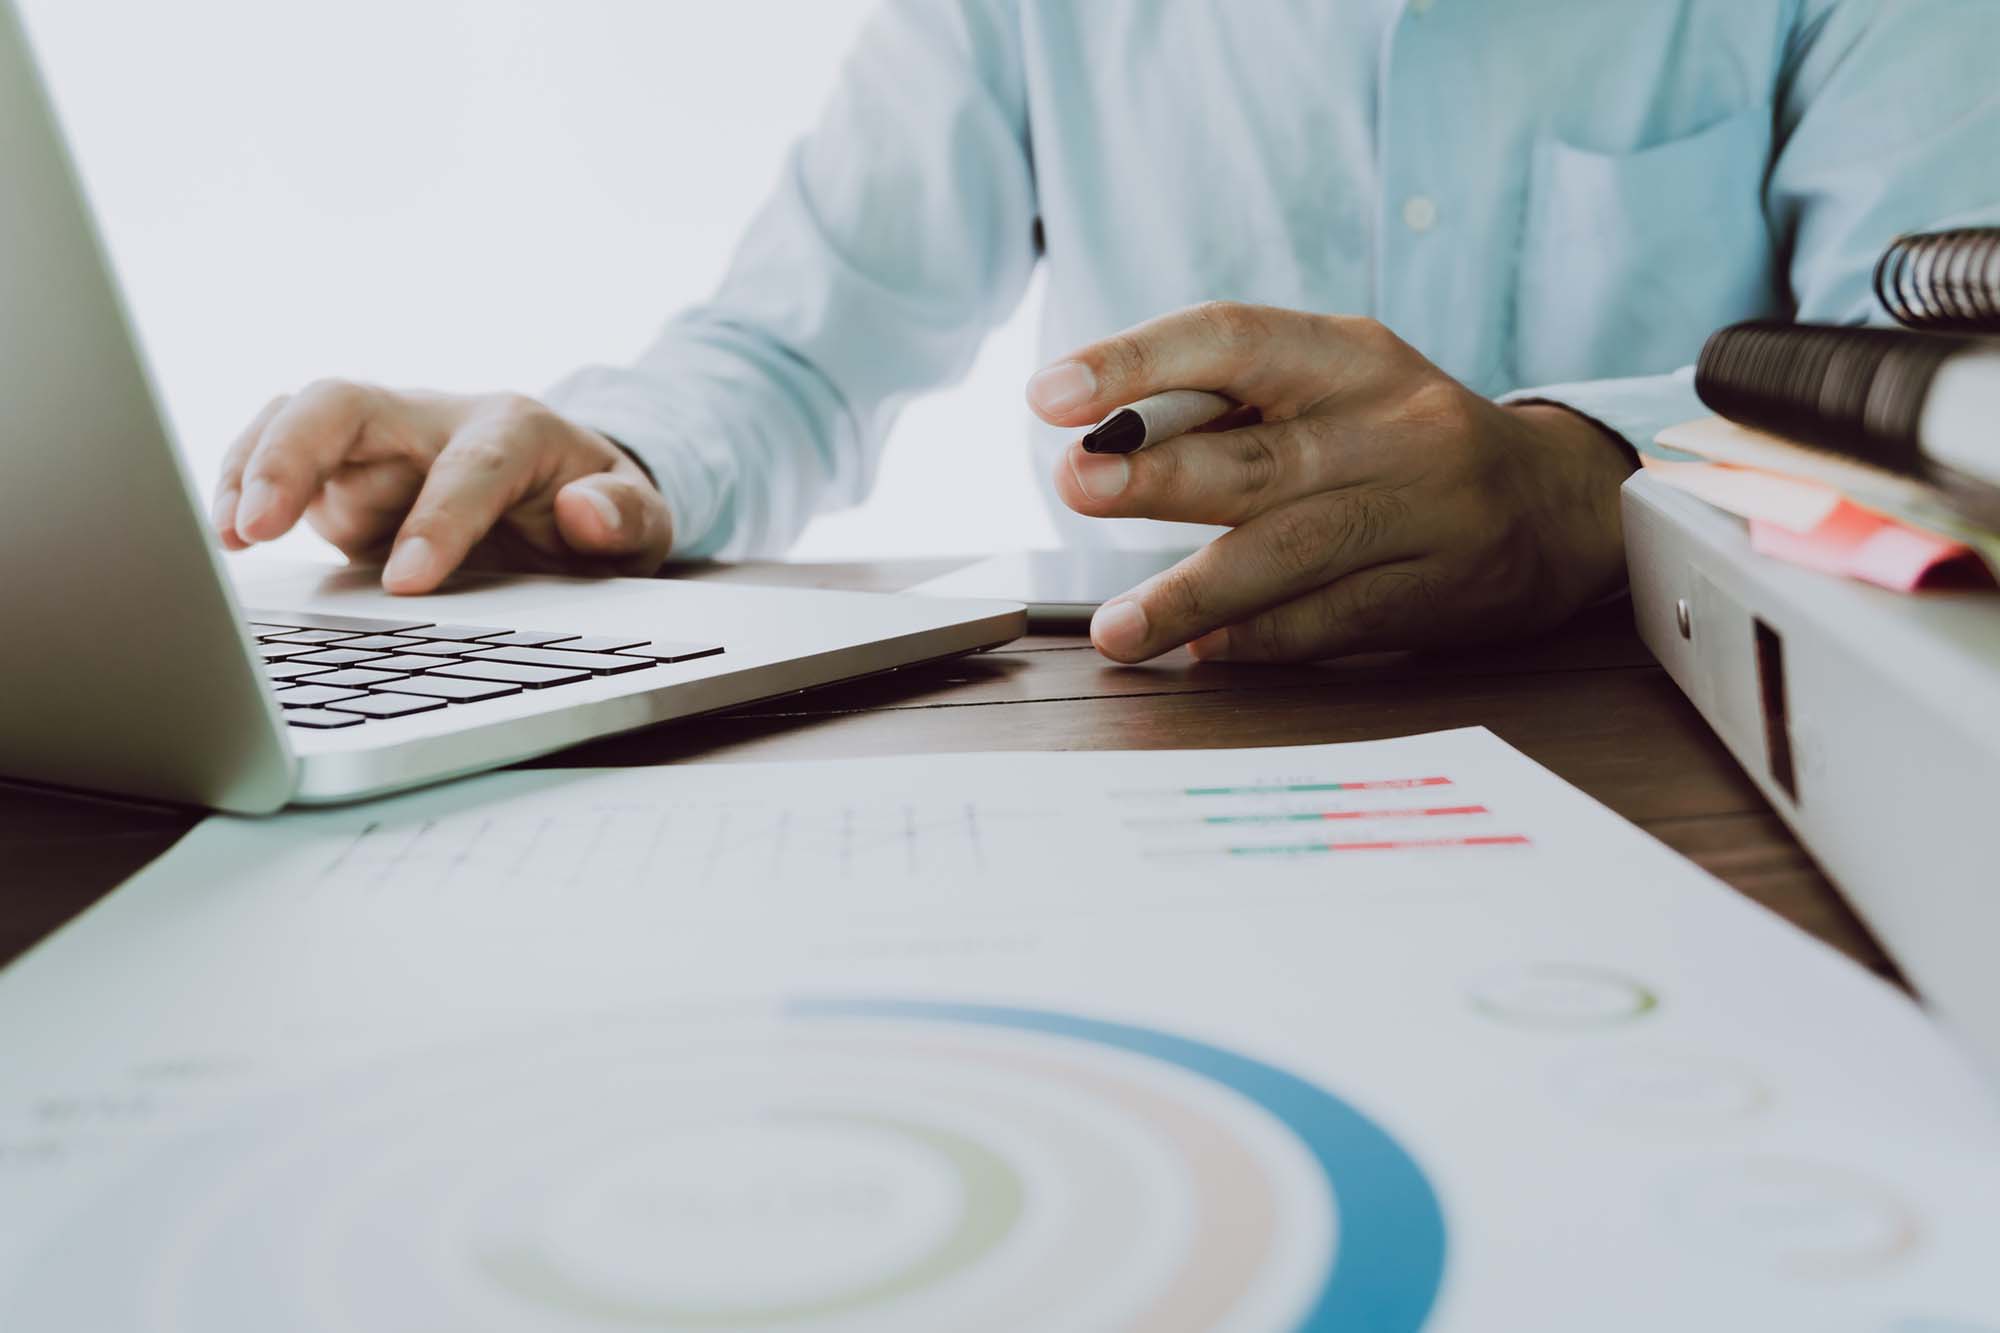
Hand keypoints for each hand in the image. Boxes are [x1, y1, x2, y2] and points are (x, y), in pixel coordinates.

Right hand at [210, 383, 672, 593]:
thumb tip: (586, 511)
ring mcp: (382, 445)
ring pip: (299, 419)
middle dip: (297, 454)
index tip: (408, 582)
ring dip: (254, 466)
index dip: (437, 519)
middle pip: (350, 404)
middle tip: (260, 525)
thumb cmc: (600, 510)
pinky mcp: (345, 475)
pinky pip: (279, 457)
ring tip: (229, 534)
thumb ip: (624, 516)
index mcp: (515, 430)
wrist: (574, 495)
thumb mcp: (642, 523)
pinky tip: (229, 535)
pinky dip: (244, 484)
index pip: (468, 465)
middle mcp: (437, 421)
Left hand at [1025, 303, 1635, 662]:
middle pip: (1260, 455)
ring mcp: (1419, 513)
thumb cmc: (1397, 436)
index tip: (1049, 394)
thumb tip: (1098, 440)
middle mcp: (1390, 428)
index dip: (1136, 362)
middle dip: (1156, 475)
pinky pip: (1327, 620)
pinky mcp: (1433, 593)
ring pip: (1288, 554)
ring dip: (1189, 594)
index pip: (1232, 338)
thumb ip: (1228, 406)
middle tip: (1075, 484)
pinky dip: (1256, 638)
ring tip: (1116, 630)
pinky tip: (1202, 650)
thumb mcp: (1331, 386)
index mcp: (1348, 356)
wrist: (1552, 503)